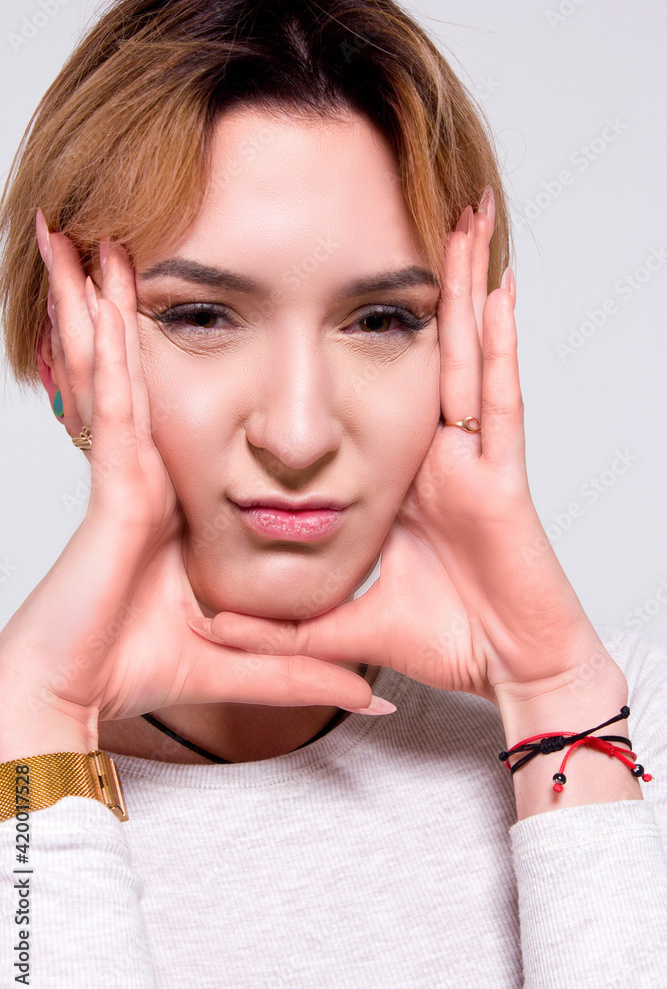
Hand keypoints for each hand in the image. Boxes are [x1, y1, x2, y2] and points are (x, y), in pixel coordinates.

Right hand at [0, 214, 379, 758]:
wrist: (75, 694)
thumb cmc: (134, 666)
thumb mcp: (244, 659)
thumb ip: (306, 669)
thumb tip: (374, 690)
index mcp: (173, 499)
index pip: (183, 411)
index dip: (178, 359)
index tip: (186, 312)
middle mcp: (148, 471)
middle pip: (142, 371)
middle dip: (128, 308)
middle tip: (124, 241)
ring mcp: (128, 469)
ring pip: (119, 365)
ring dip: (104, 300)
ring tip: (99, 234)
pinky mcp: (116, 478)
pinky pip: (115, 394)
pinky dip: (98, 335)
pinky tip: (91, 279)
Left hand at [187, 191, 620, 706]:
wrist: (508, 672)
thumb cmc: (446, 637)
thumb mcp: (345, 621)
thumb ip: (285, 622)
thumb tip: (211, 625)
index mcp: (404, 475)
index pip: (380, 385)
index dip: (366, 330)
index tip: (338, 277)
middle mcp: (439, 454)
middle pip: (426, 349)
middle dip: (425, 281)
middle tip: (417, 206)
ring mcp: (473, 459)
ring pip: (467, 354)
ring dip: (465, 285)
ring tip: (466, 216)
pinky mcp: (502, 478)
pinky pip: (499, 399)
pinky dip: (501, 343)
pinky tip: (501, 287)